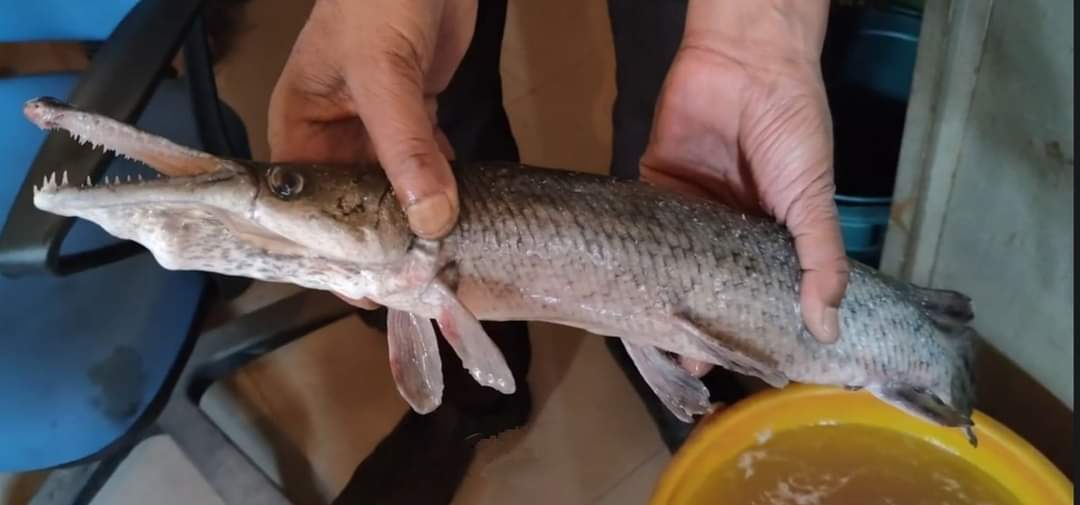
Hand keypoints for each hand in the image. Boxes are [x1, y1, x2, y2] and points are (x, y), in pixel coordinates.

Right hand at [268, 0, 476, 306]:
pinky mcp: (418, 113)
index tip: (364, 288)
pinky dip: (442, 186)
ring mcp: (378, 125)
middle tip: (413, 282)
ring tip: (439, 261)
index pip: (304, 205)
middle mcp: (333, 133)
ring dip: (416, 218)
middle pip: (351, 204)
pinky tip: (460, 213)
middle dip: (380, 239)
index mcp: (299, 126)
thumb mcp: (382, 74)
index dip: (330, 248)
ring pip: (392, 188)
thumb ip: (405, 145)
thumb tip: (430, 218)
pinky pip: (426, 163)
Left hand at [643, 0, 846, 362]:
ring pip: (673, 263)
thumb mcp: (813, 198)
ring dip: (665, 296)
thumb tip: (827, 330)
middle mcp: (729, 227)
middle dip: (701, 320)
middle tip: (691, 366)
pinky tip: (629, 291)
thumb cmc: (792, 128)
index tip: (743, 368)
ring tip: (657, 341)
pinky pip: (643, 228)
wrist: (746, 60)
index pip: (760, 290)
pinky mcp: (654, 185)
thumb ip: (819, 260)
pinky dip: (637, 256)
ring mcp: (690, 208)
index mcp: (772, 234)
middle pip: (711, 283)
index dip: (752, 325)